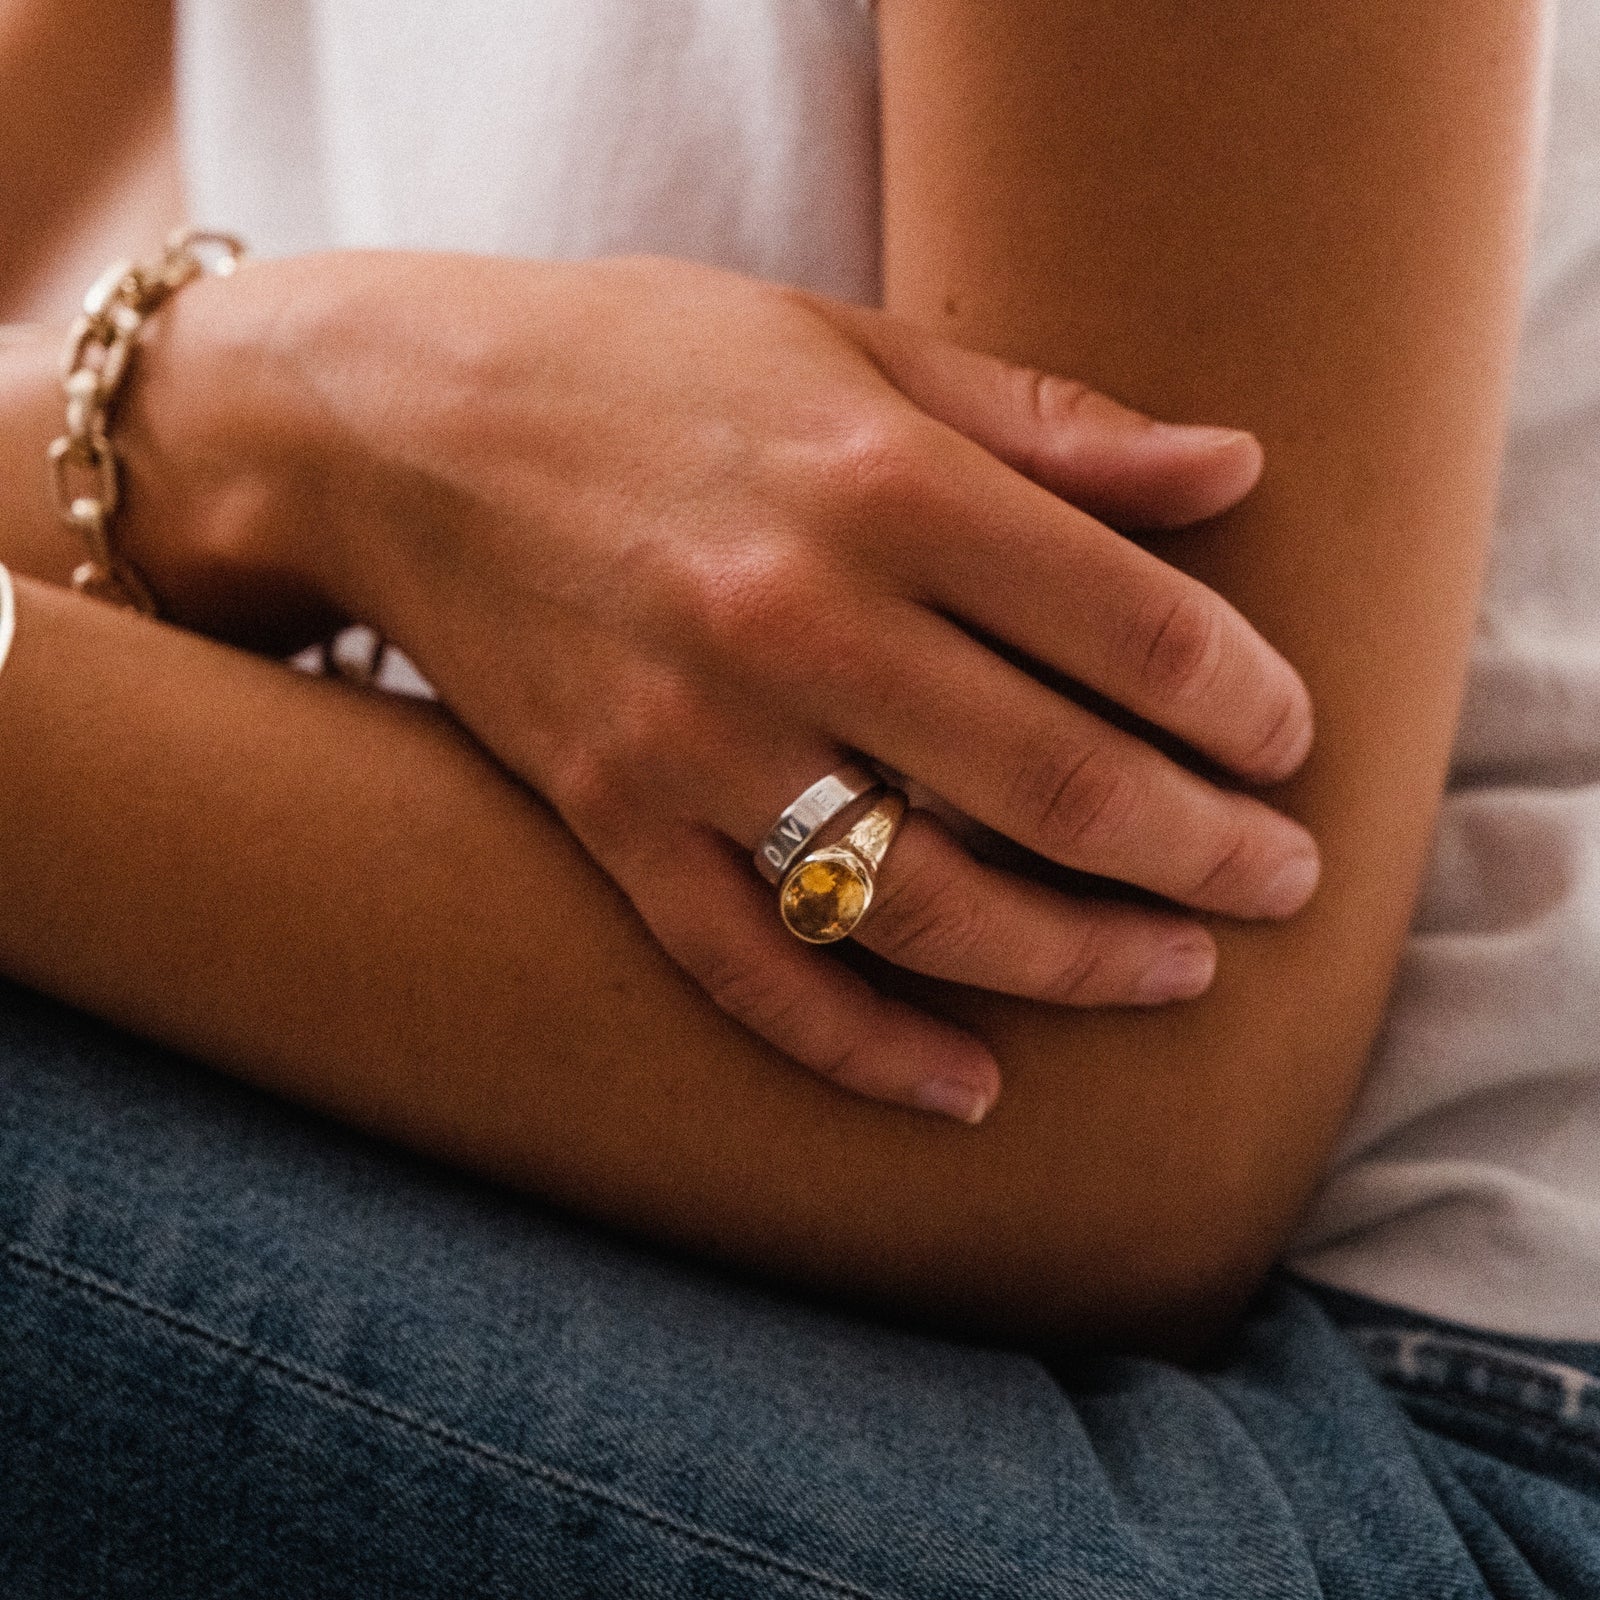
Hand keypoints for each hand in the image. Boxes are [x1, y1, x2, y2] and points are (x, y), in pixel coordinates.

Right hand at [131, 251, 1317, 1121]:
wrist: (403, 425)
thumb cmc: (648, 365)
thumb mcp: (854, 345)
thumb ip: (1051, 421)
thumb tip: (1238, 466)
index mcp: (878, 478)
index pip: (1127, 623)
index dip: (1242, 699)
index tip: (1287, 740)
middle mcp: (793, 617)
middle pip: (1055, 784)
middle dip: (1204, 852)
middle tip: (1283, 879)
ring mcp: (692, 738)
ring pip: (921, 904)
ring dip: (1075, 962)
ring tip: (1178, 976)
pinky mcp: (612, 821)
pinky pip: (751, 971)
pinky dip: (863, 1049)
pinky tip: (969, 1089)